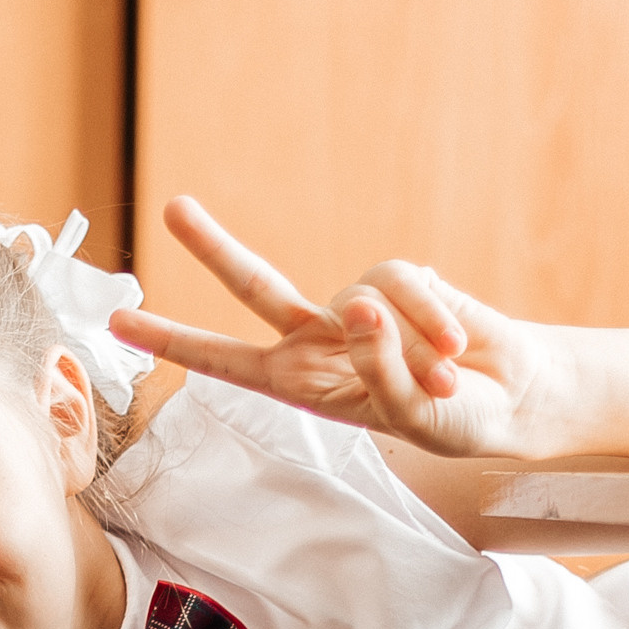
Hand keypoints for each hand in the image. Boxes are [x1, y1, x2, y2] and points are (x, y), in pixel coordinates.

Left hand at [110, 195, 570, 461]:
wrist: (511, 394)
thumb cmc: (453, 419)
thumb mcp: (410, 416)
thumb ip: (378, 368)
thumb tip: (358, 306)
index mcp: (302, 383)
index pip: (228, 361)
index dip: (175, 340)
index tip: (117, 322)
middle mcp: (321, 337)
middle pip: (256, 285)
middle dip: (215, 247)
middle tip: (174, 209)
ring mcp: (360, 304)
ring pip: (363, 297)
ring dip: (412, 346)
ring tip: (445, 379)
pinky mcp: (401, 278)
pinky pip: (406, 284)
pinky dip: (433, 318)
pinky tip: (456, 346)